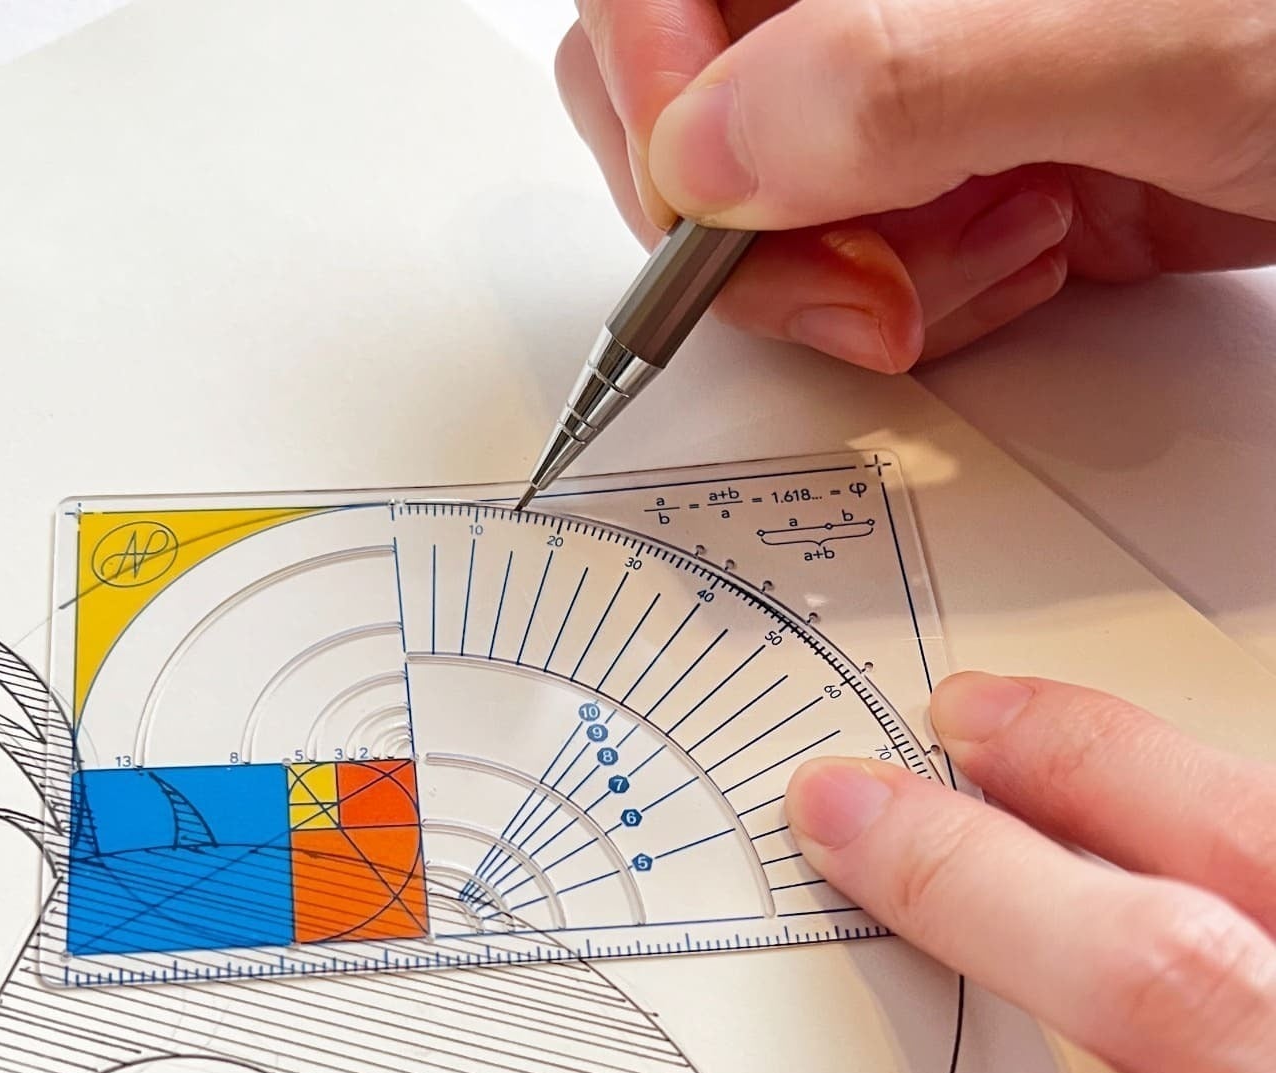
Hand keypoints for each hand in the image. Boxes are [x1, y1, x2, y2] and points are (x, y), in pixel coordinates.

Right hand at [558, 0, 1275, 365]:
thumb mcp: (1161, 33)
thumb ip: (916, 75)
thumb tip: (709, 151)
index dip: (646, 85)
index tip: (704, 202)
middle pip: (692, 104)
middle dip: (759, 228)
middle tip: (867, 286)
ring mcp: (926, 85)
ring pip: (771, 210)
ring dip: (865, 279)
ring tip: (1008, 251)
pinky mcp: (974, 169)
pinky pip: (869, 264)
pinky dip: (931, 302)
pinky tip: (1034, 259)